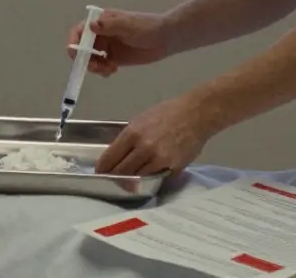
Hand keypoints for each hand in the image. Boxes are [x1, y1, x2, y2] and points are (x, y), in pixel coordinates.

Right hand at [65, 9, 170, 76]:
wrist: (166, 38)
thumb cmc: (147, 27)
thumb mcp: (128, 25)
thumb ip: (110, 26)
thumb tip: (91, 26)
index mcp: (101, 22)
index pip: (79, 31)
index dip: (74, 43)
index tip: (75, 55)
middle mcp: (100, 34)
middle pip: (83, 48)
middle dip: (85, 59)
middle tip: (96, 67)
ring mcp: (107, 46)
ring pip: (91, 60)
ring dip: (95, 67)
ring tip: (109, 69)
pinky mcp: (114, 58)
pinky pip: (102, 66)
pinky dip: (103, 71)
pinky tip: (112, 70)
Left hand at [96, 95, 215, 175]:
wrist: (196, 114)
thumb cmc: (167, 113)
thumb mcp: (141, 120)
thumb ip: (129, 137)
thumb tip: (118, 153)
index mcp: (133, 133)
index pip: (111, 157)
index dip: (103, 167)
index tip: (99, 172)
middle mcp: (144, 148)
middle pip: (122, 171)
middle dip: (114, 177)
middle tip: (111, 180)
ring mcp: (159, 159)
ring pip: (138, 177)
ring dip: (131, 181)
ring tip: (127, 182)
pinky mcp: (173, 167)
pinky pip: (157, 178)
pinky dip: (151, 179)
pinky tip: (148, 179)